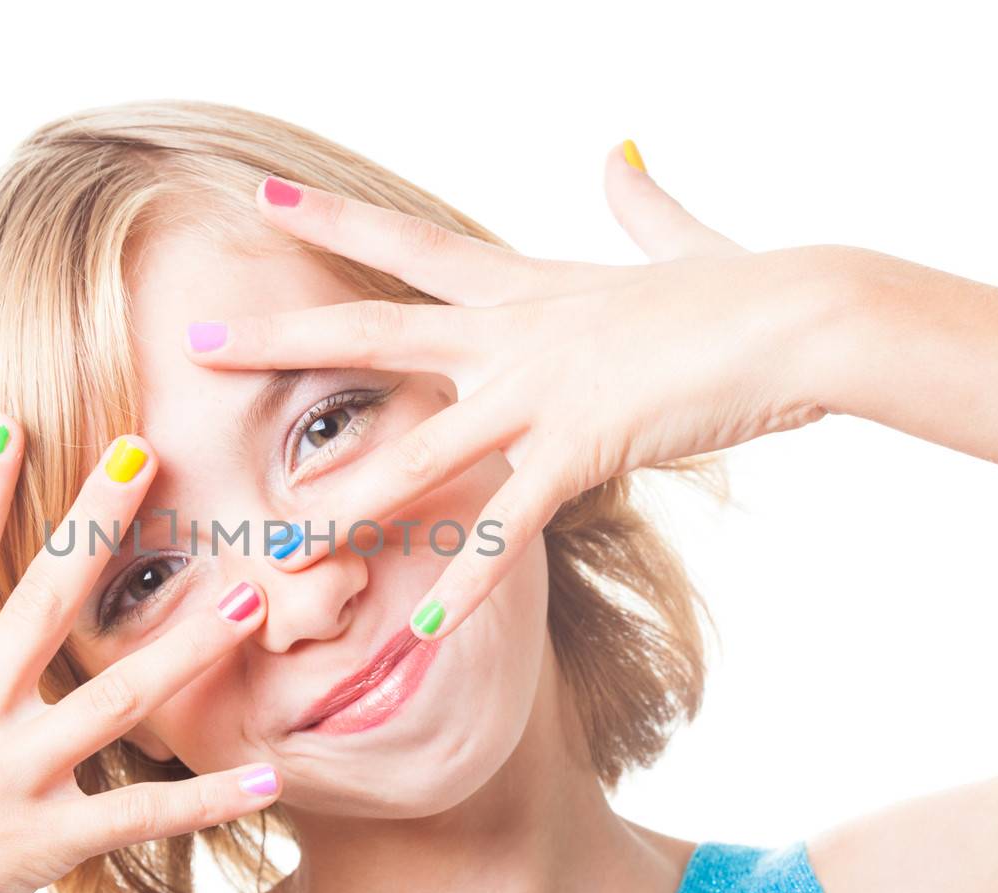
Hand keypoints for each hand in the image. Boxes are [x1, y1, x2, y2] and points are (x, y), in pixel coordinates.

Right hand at [0, 420, 280, 892]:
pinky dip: (206, 799)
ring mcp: (6, 778)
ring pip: (112, 695)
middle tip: (144, 451)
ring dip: (186, 645)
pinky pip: (138, 815)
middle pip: (41, 601)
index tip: (7, 429)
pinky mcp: (38, 844)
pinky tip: (268, 777)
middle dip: (94, 521)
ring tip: (247, 599)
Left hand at [184, 148, 860, 641]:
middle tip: (197, 341)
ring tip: (279, 541)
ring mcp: (538, 392)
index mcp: (524, 288)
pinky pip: (506, 528)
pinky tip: (424, 632)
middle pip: (373, 333)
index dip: (335, 222)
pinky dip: (466, 584)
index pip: (410, 247)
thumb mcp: (675, 241)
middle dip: (281, 340)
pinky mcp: (580, 449)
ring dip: (344, 501)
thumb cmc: (743, 286)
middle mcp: (511, 334)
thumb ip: (636, 204)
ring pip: (416, 452)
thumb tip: (620, 154)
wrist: (800, 313)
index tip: (266, 199)